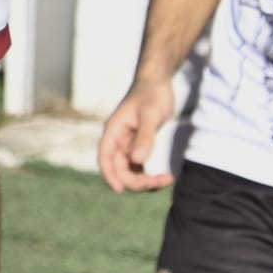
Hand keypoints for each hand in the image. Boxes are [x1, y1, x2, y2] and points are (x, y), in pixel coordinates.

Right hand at [99, 76, 175, 191]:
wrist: (157, 82)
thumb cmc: (152, 94)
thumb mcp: (151, 115)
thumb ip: (145, 137)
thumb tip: (138, 160)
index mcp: (113, 131)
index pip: (105, 158)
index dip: (109, 176)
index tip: (120, 190)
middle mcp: (117, 140)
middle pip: (118, 169)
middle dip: (136, 181)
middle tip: (161, 181)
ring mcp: (126, 144)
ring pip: (128, 171)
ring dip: (144, 181)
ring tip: (167, 179)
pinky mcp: (137, 146)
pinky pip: (138, 167)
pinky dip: (148, 175)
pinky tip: (164, 177)